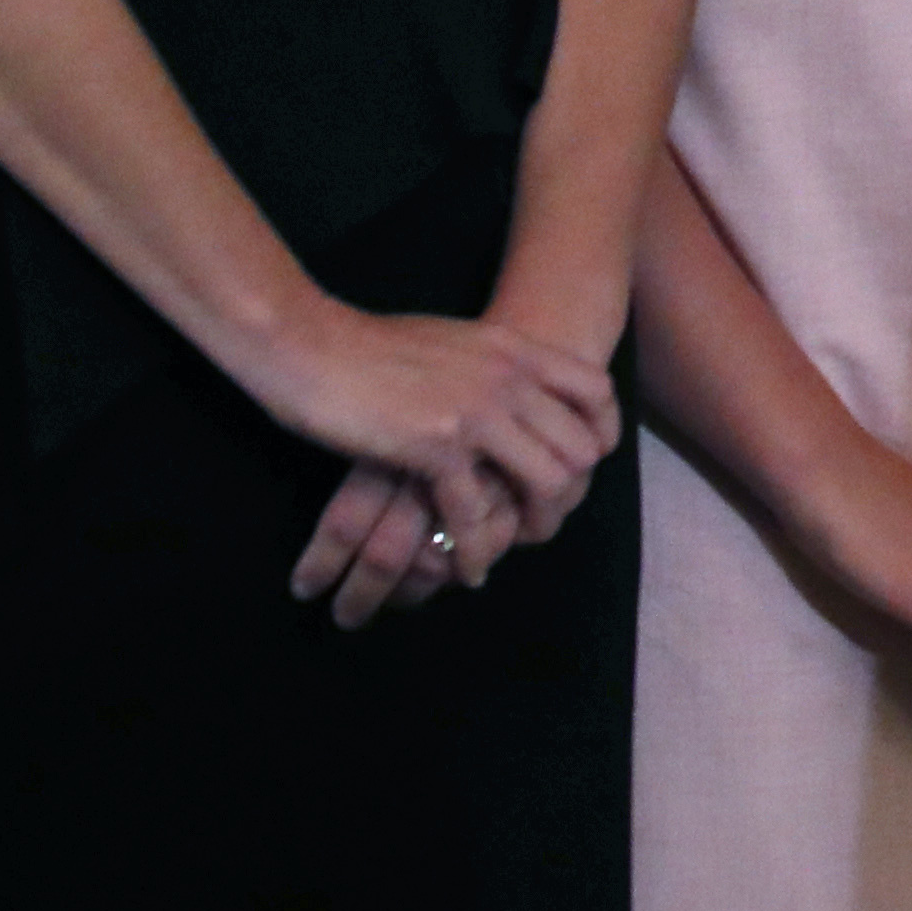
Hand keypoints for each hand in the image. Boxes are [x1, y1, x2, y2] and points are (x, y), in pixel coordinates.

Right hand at [261, 302, 618, 606]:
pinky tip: (466, 569)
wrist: (311, 344)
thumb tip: (512, 391)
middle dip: (567, 493)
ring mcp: (478, 411)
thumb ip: (492, 364)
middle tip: (540, 522)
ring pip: (546, 481)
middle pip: (579, 447)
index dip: (600, 432)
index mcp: (516, 348)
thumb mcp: (455, 341)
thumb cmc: (372, 344)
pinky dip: (474, 550)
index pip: (596, 389)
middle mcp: (510, 378)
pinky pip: (475, 512)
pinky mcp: (437, 446)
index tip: (586, 464)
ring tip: (510, 548)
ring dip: (532, 525)